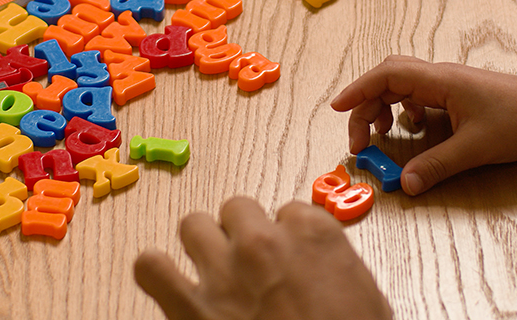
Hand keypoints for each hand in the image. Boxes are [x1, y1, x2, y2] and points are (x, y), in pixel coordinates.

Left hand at [134, 196, 392, 319]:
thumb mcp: (365, 297)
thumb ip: (334, 265)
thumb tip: (315, 266)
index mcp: (313, 234)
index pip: (289, 211)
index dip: (285, 238)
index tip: (287, 261)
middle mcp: (264, 242)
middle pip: (237, 208)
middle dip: (241, 233)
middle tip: (249, 266)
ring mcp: (224, 271)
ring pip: (193, 224)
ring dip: (201, 245)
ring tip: (212, 271)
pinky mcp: (189, 308)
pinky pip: (151, 267)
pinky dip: (156, 272)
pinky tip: (169, 285)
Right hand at [331, 56, 516, 194]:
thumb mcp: (475, 148)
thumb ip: (436, 165)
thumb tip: (405, 183)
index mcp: (440, 81)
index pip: (387, 76)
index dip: (358, 90)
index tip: (337, 108)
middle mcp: (440, 77)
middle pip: (389, 80)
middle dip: (366, 104)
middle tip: (358, 138)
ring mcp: (449, 85)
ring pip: (403, 88)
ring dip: (385, 108)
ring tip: (379, 134)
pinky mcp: (459, 95)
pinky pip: (420, 97)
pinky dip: (407, 112)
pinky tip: (415, 131)